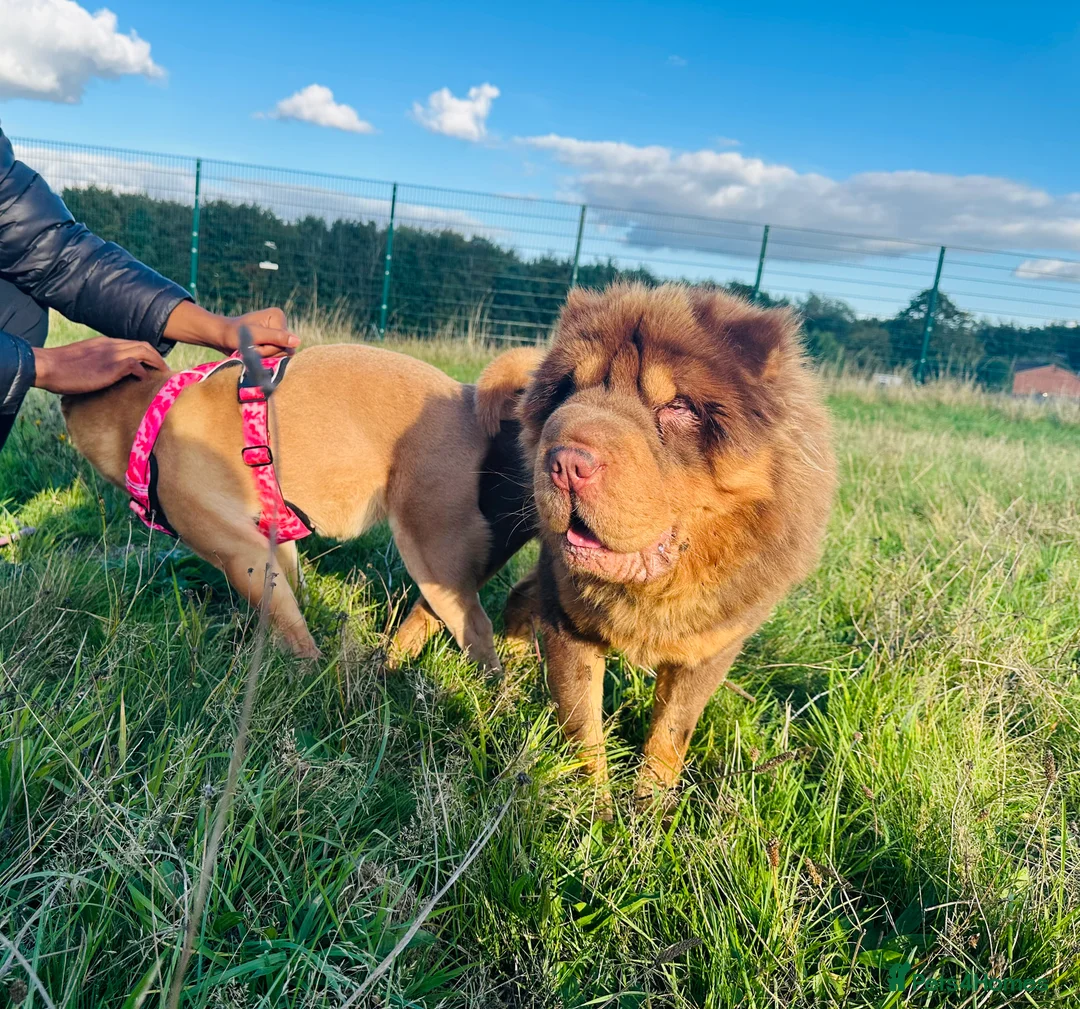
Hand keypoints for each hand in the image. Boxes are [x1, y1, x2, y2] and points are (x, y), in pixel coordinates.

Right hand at [33, 338, 167, 394]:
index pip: (133, 343)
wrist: (47, 366)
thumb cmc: (61, 367)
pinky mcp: (111, 366)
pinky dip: (143, 372)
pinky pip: (136, 365)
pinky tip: (145, 381)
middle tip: (164, 370)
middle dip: (157, 357)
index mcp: (105, 342)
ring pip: (144, 351)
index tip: (154, 364)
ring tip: (162, 375)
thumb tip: (106, 373)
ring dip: (156, 363)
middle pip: (144, 345)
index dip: (147, 353)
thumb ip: (99, 361)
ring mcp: (112, 354)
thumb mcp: (84, 359)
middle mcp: (111, 345)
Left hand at [164, 302, 299, 357]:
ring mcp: (277, 333)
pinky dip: (264, 358)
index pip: (286, 342)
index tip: (254, 343)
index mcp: (278, 316)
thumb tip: (298, 341)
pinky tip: (254, 352)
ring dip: (265, 357)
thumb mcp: (255, 336)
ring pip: (280, 355)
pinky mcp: (272, 341)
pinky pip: (276, 356)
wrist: (220, 337)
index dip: (270, 348)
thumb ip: (276, 338)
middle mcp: (280, 323)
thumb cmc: (233, 334)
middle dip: (267, 353)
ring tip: (251, 350)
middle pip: (285, 349)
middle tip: (251, 348)